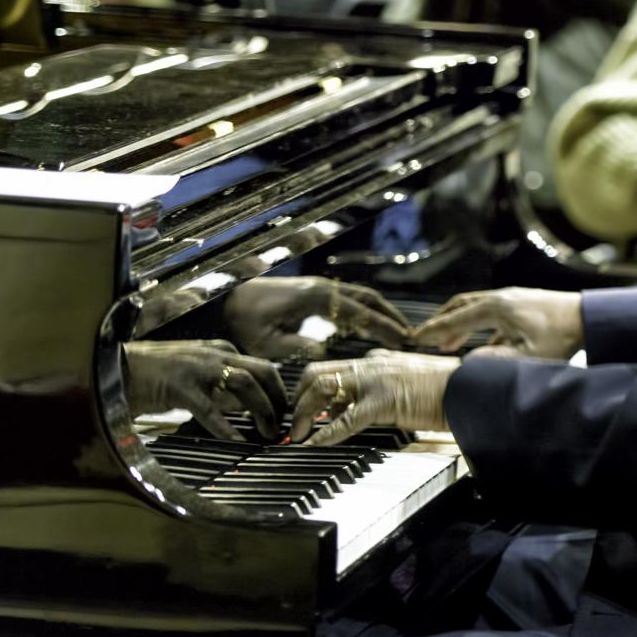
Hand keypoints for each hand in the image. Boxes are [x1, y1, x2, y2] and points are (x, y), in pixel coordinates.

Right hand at [125, 340, 287, 441]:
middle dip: (278, 400)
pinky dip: (226, 428)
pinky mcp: (180, 387)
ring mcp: (198, 369)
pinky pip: (210, 410)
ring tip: (268, 433)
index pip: (263, 367)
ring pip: (245, 385)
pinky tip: (237, 442)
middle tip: (282, 424)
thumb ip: (222, 385)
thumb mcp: (197, 373)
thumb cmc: (156, 375)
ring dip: (262, 411)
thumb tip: (248, 406)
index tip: (284, 412)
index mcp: (222, 350)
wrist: (116, 369)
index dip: (279, 391)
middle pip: (263, 372)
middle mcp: (216, 354)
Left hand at [224, 276, 411, 359]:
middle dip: (390, 316)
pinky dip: (366, 310)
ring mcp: (318, 288)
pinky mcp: (313, 293)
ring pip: (360, 296)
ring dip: (380, 312)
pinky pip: (348, 299)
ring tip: (397, 331)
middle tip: (410, 336)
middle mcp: (320, 288)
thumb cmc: (242, 323)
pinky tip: (372, 325)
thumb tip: (322, 348)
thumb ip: (296, 346)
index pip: (358, 312)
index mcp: (313, 298)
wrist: (226, 300)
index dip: (382, 326)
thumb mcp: (266, 342)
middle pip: (367, 298)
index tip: (402, 339)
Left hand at [289, 351, 459, 445]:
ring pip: (323, 390)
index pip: (334, 369)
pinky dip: (325, 433)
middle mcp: (372, 364)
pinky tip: (315, 444)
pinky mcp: (384, 401)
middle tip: (294, 425)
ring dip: (304, 415)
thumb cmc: (449, 391)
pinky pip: (345, 420)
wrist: (472, 389)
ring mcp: (377, 380)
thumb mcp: (410, 385)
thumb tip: (362, 409)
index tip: (305, 410)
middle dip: (299, 400)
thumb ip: (385, 391)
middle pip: (317, 374)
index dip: (312, 390)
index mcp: (378, 360)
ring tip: (298, 437)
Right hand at [412, 287, 581, 360]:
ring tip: (448, 344)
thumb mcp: (528, 356)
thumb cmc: (561, 337)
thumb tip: (467, 363)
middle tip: (425, 336)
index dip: (435, 330)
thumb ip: (496, 360)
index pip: (457, 319)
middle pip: (461, 306)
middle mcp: (501, 299)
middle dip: (442, 322)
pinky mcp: (522, 305)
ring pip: (476, 308)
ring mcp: (512, 299)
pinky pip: (492, 314)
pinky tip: (484, 345)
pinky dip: (479, 326)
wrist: (588, 318)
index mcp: (497, 308)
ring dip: (459, 324)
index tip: (416, 338)